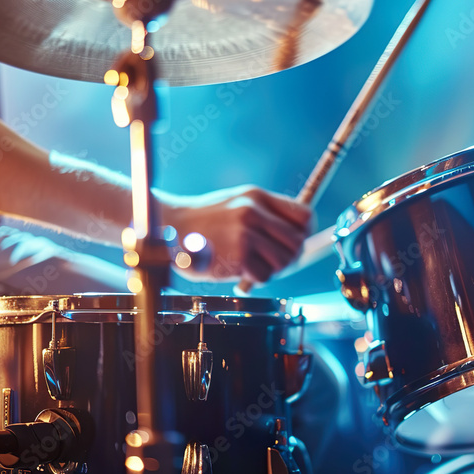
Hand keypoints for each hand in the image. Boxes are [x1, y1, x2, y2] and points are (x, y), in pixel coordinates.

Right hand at [165, 185, 310, 282]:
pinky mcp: (237, 256)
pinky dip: (255, 277)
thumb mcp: (238, 203)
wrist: (168, 227)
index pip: (303, 215)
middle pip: (297, 241)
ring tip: (254, 264)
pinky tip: (240, 269)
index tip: (295, 241)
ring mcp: (245, 234)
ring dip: (272, 268)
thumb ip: (266, 215)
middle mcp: (254, 212)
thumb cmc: (204, 220)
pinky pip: (264, 275)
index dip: (304, 232)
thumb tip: (299, 238)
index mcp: (257, 196)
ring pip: (283, 261)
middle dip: (290, 256)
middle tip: (275, 261)